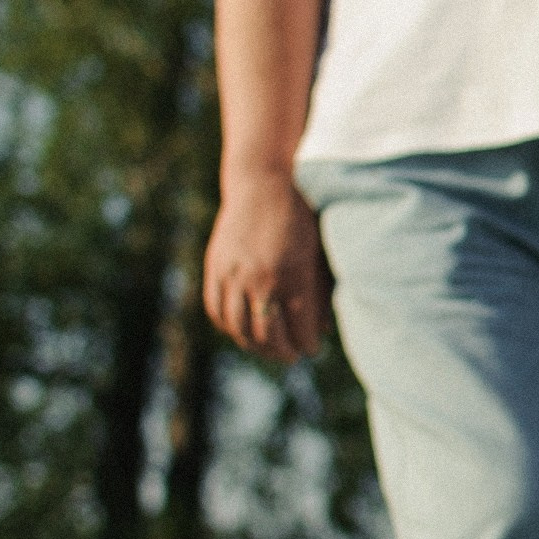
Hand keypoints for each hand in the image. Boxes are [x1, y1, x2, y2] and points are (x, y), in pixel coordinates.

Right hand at [203, 166, 331, 361]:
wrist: (264, 182)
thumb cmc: (300, 217)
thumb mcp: (318, 253)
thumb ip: (320, 292)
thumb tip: (323, 330)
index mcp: (293, 277)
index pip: (299, 331)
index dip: (307, 346)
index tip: (312, 349)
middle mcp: (260, 280)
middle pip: (269, 336)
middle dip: (283, 352)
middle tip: (292, 355)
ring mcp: (234, 275)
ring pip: (240, 328)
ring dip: (255, 345)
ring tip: (268, 348)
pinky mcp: (216, 267)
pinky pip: (217, 310)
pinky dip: (229, 326)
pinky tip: (242, 330)